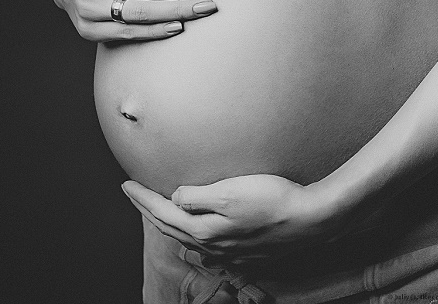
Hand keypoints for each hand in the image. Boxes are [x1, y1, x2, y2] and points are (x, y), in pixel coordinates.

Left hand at [122, 175, 346, 265]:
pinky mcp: (245, 252)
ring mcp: (230, 252)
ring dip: (168, 222)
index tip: (125, 185)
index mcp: (205, 231)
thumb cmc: (272, 200)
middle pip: (171, 228)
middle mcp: (213, 246)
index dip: (142, 198)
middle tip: (133, 194)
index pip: (163, 213)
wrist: (312, 220)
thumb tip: (174, 198)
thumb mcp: (229, 192)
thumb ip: (196, 197)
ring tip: (157, 209)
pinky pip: (208, 243)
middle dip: (149, 210)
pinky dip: (192, 232)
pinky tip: (195, 228)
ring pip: (189, 238)